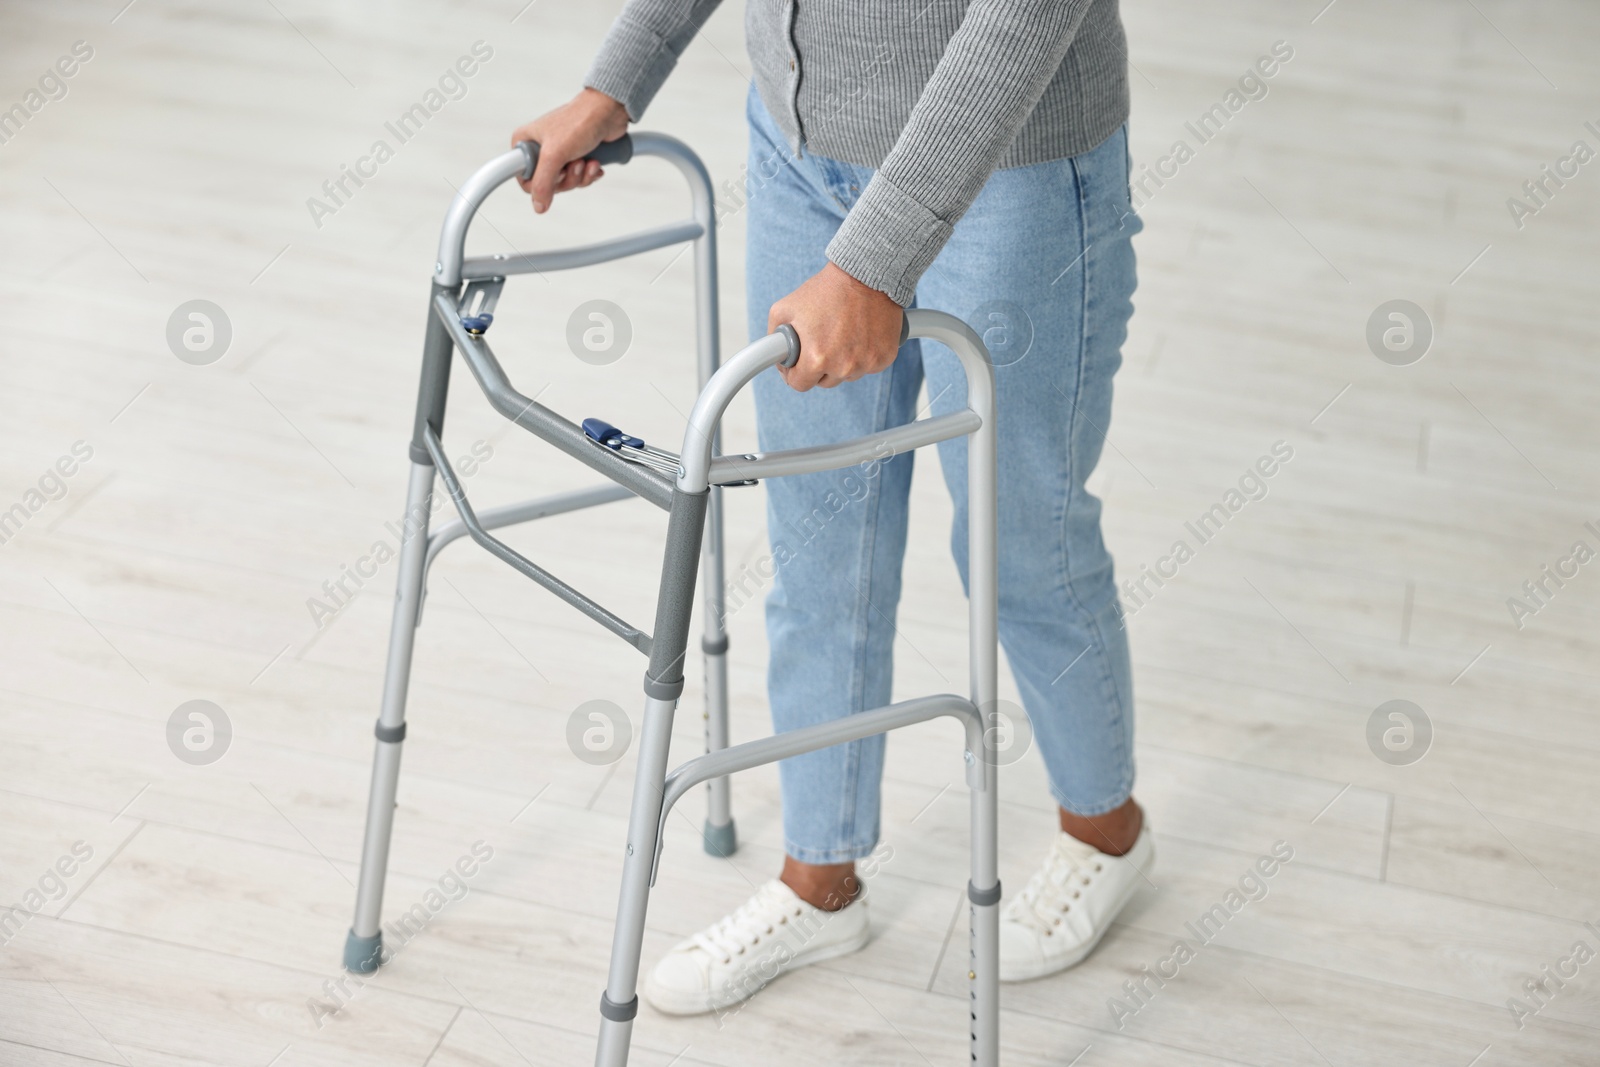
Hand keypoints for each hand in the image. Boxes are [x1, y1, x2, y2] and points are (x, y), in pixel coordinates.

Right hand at [510, 88, 629, 213]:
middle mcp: (539, 148)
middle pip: (548, 184)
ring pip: (566, 182)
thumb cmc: (579, 122)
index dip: (542, 183)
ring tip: (588, 162)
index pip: (524, 179)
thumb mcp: (555, 155)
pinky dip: (589, 174)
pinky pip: (579, 177)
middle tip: (576, 164)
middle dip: (567, 179)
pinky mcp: (576, 155)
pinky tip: (596, 163)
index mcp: (525, 143)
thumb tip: (538, 206)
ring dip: (580, 176)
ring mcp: (558, 153)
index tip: (556, 171)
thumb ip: (543, 183)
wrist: (608, 111)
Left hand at [769, 263, 903, 391]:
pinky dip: (863, 355)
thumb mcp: (785, 308)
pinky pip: (868, 366)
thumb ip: (774, 336)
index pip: (799, 384)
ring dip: (842, 361)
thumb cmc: (826, 289)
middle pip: (825, 382)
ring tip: (841, 334)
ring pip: (848, 375)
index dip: (794, 373)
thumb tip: (777, 357)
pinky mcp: (884, 357)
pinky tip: (859, 334)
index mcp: (816, 358)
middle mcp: (843, 366)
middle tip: (820, 342)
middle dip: (819, 367)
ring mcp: (866, 363)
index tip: (796, 364)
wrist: (865, 275)